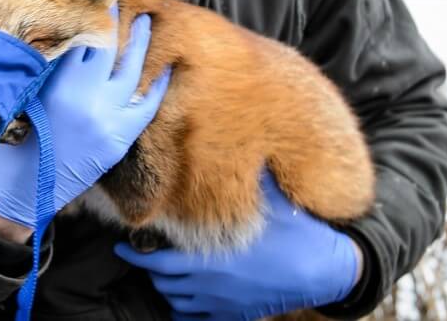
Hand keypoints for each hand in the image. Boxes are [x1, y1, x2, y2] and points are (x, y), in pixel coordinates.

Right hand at [0, 10, 170, 230]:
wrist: (15, 194)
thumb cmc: (3, 143)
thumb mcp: (8, 95)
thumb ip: (30, 64)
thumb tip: (43, 30)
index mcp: (52, 81)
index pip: (77, 34)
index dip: (86, 11)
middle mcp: (83, 95)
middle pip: (106, 46)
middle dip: (112, 20)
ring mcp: (105, 117)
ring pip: (130, 70)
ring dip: (139, 43)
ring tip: (145, 21)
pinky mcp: (118, 139)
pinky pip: (145, 106)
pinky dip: (158, 87)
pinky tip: (167, 69)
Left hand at [115, 171, 360, 319]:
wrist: (323, 271)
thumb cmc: (296, 234)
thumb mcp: (271, 198)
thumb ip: (249, 174)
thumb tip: (239, 143)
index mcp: (207, 257)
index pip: (155, 260)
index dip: (134, 253)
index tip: (122, 244)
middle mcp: (208, 284)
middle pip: (162, 281)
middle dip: (149, 268)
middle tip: (144, 253)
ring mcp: (221, 303)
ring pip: (177, 301)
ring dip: (166, 287)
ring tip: (164, 271)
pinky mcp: (235, 315)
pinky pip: (196, 319)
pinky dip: (184, 309)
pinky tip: (185, 298)